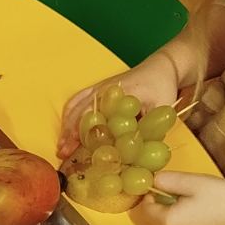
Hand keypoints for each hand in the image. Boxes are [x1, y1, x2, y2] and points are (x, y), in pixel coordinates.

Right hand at [58, 51, 182, 157]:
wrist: (162, 67)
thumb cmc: (161, 88)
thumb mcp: (160, 110)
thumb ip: (149, 132)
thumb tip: (140, 156)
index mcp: (116, 94)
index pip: (92, 115)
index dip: (81, 134)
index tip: (74, 148)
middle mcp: (102, 89)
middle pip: (77, 112)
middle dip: (68, 133)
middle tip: (62, 152)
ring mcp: (98, 88)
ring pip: (74, 106)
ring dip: (66, 126)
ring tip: (62, 145)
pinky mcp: (97, 89)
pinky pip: (77, 101)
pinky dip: (69, 115)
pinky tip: (68, 129)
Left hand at [139, 171, 224, 224]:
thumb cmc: (222, 199)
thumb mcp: (191, 182)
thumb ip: (166, 180)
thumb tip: (152, 181)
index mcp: (167, 223)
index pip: (145, 209)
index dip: (150, 194)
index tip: (163, 183)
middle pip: (154, 219)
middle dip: (160, 204)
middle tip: (180, 189)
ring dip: (172, 212)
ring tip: (192, 199)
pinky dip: (183, 221)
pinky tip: (201, 211)